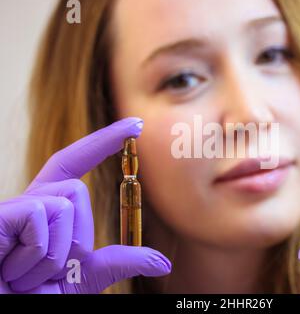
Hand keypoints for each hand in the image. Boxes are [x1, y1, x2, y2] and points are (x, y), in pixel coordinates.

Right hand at [0, 118, 170, 293]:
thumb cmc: (34, 298)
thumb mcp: (85, 278)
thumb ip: (119, 262)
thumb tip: (164, 263)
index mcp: (48, 212)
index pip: (76, 164)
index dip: (104, 141)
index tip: (135, 125)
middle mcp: (30, 203)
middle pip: (77, 189)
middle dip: (75, 239)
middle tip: (49, 272)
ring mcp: (12, 208)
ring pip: (64, 201)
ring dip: (57, 253)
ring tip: (28, 276)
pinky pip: (41, 214)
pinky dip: (39, 253)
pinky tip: (13, 272)